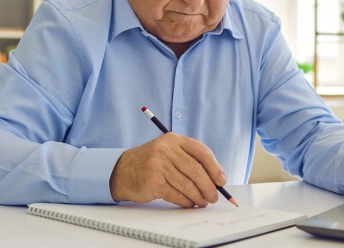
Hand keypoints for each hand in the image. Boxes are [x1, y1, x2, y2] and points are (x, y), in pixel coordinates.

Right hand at [109, 133, 226, 207]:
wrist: (122, 170)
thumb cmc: (151, 162)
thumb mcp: (168, 151)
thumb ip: (189, 159)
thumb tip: (215, 178)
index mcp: (174, 139)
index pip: (202, 152)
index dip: (215, 168)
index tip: (221, 181)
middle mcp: (166, 150)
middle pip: (197, 170)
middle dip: (209, 186)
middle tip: (214, 196)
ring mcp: (159, 165)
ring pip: (188, 185)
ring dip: (199, 197)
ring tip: (203, 202)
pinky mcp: (153, 181)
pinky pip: (177, 195)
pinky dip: (187, 202)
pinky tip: (190, 203)